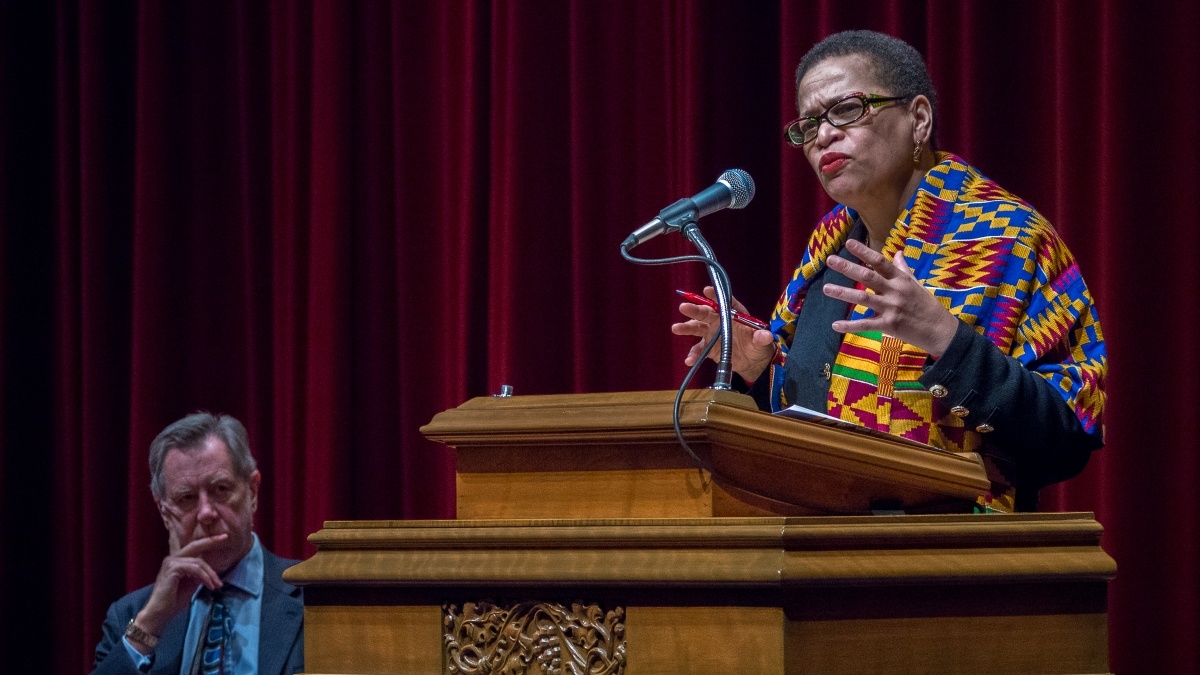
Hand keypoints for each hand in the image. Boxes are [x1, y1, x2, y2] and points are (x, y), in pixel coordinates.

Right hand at [133, 526, 227, 643]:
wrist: (160, 613)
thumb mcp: (191, 584)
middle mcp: (172, 558)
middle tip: (225, 537)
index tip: (223, 536)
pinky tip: (210, 586)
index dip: (207, 541)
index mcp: (176, 561)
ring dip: (211, 574)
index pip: (193, 548)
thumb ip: (198, 574)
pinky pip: (194, 569)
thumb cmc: (174, 601)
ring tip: (217, 585)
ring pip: (198, 562)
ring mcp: (171, 562)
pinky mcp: (172, 569)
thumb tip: (209, 569)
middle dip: (211, 541)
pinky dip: (205, 577)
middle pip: (195, 546)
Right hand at [671, 286, 775, 380]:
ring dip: (687, 328)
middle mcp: (720, 320)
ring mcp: (712, 334)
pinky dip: (694, 354)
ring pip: (697, 328)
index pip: (725, 301)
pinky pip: (699, 350)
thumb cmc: (758, 345)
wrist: (752, 362)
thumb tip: (766, 336)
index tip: (707, 291)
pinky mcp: (709, 348)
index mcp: (734, 313)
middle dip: (695, 310)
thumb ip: (761, 338)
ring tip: (676, 329)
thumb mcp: (762, 342)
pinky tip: (689, 360)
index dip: (715, 296)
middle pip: (706, 312)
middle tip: (683, 307)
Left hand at [822, 239, 958, 356]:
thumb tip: (898, 253)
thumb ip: (903, 269)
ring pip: (863, 298)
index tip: (849, 243)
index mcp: (900, 279)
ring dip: (843, 293)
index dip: (864, 251)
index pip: (880, 262)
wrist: (940, 329)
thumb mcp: (916, 284)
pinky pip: (866, 325)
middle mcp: (895, 291)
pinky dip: (850, 325)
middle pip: (868, 276)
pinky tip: (835, 325)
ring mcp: (891, 307)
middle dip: (848, 267)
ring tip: (826, 288)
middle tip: (830, 260)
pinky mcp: (889, 325)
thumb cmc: (926, 305)